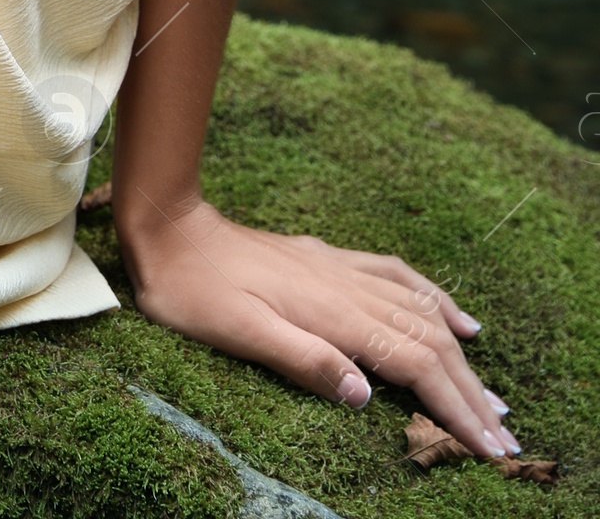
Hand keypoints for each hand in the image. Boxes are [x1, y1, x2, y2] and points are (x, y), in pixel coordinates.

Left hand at [116, 194, 518, 459]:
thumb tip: (365, 393)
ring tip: (492, 393)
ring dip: (461, 354)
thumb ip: (304, 361)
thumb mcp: (238, 333)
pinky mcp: (330, 261)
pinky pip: (398, 277)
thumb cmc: (194, 291)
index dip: (454, 406)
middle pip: (428, 341)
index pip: (413, 364)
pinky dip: (434, 300)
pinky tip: (454, 318)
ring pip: (420, 311)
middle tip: (506, 435)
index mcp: (331, 312)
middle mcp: (346, 287)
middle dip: (471, 390)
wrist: (170, 231)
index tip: (488, 445)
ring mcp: (341, 270)